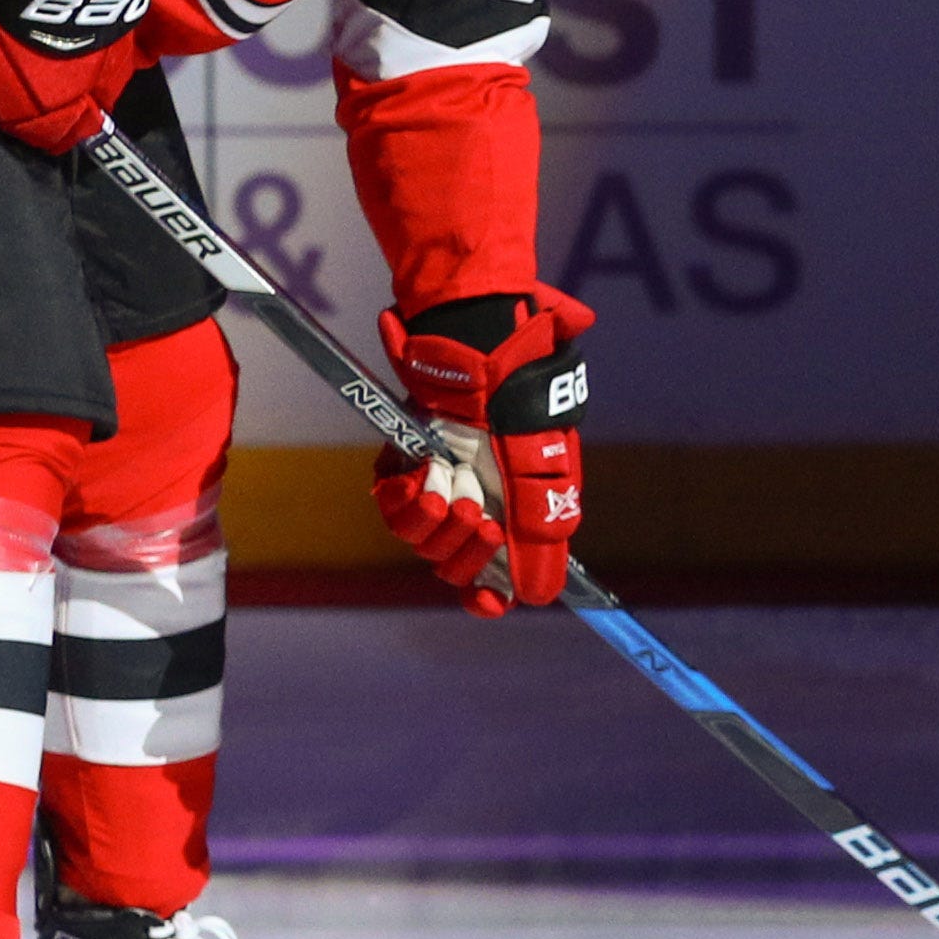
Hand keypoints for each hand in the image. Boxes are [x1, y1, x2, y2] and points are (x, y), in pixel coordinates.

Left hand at [374, 287, 594, 615]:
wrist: (478, 338)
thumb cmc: (520, 392)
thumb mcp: (545, 462)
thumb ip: (542, 528)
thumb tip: (541, 596)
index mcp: (518, 504)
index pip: (499, 571)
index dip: (489, 594)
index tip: (488, 600)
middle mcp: (478, 497)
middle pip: (458, 565)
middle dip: (467, 553)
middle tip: (482, 520)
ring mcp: (440, 480)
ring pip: (422, 541)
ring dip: (439, 526)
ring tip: (455, 491)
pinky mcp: (405, 460)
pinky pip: (393, 505)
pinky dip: (409, 499)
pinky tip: (427, 475)